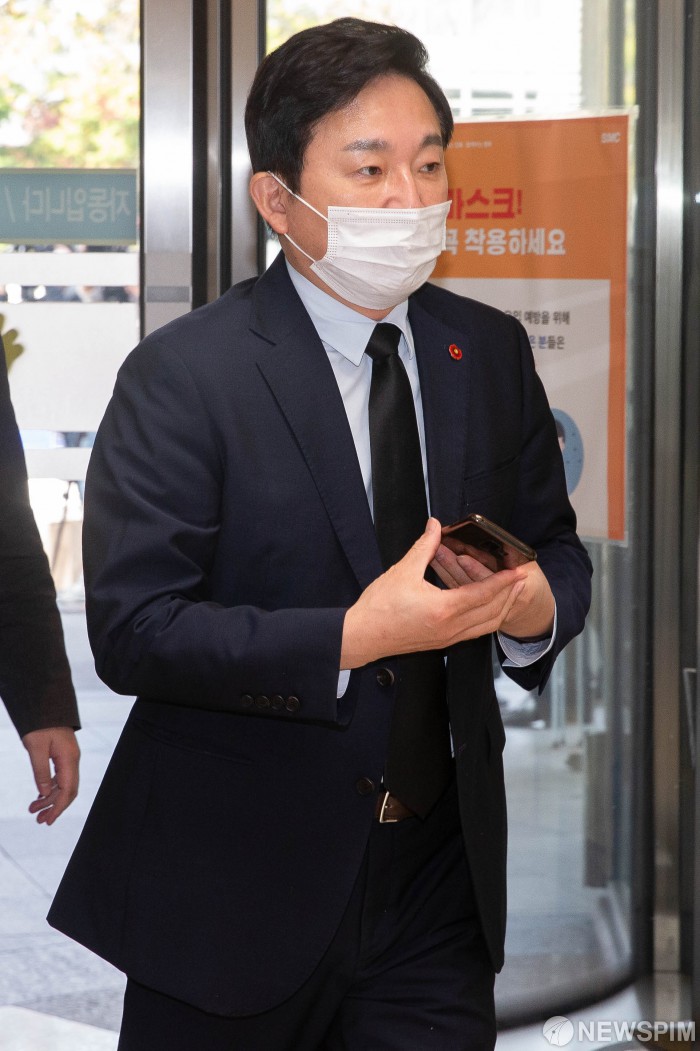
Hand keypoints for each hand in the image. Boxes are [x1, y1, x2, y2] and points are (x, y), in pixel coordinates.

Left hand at [21, 726, 79, 824]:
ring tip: (33, 810)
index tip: (48, 821)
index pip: (67, 790)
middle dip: (55, 807)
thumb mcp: (36, 748)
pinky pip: (60, 777)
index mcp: (69, 759)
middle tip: (39, 820)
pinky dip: (50, 789)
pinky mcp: (64, 756)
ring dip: (50, 799)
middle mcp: (73, 760)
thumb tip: (45, 793)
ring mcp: (69, 758)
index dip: (58, 808)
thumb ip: (41, 771)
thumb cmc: (40, 724)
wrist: (46, 705)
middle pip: (68, 790)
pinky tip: (40, 795)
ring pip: (63, 785)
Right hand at [341, 518, 526, 668]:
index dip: (504, 581)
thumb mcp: (402, 571)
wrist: (363, 636)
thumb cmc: (379, 607)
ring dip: (502, 608)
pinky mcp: (443, 641)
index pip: (484, 593)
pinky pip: (475, 631)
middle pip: (493, 612)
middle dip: (510, 595)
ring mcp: (448, 637)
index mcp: (443, 609)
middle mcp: (451, 627)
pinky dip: (488, 618)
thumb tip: (435, 526)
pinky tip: (488, 607)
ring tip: (511, 592)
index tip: (519, 570)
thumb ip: (424, 547)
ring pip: (486, 625)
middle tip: (522, 579)